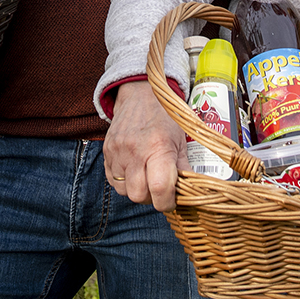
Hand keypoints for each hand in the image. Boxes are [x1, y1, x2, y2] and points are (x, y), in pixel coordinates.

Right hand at [104, 80, 187, 211]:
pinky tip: (134, 171)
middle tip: (159, 189)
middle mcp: (135, 151)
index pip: (159, 188)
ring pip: (124, 190)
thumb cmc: (164, 118)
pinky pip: (113, 180)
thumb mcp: (180, 140)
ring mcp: (117, 152)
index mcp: (158, 147)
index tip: (171, 201)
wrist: (139, 96)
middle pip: (139, 195)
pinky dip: (124, 182)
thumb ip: (184, 167)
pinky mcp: (107, 152)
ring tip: (146, 178)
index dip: (167, 202)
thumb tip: (192, 192)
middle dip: (150, 198)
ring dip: (136, 190)